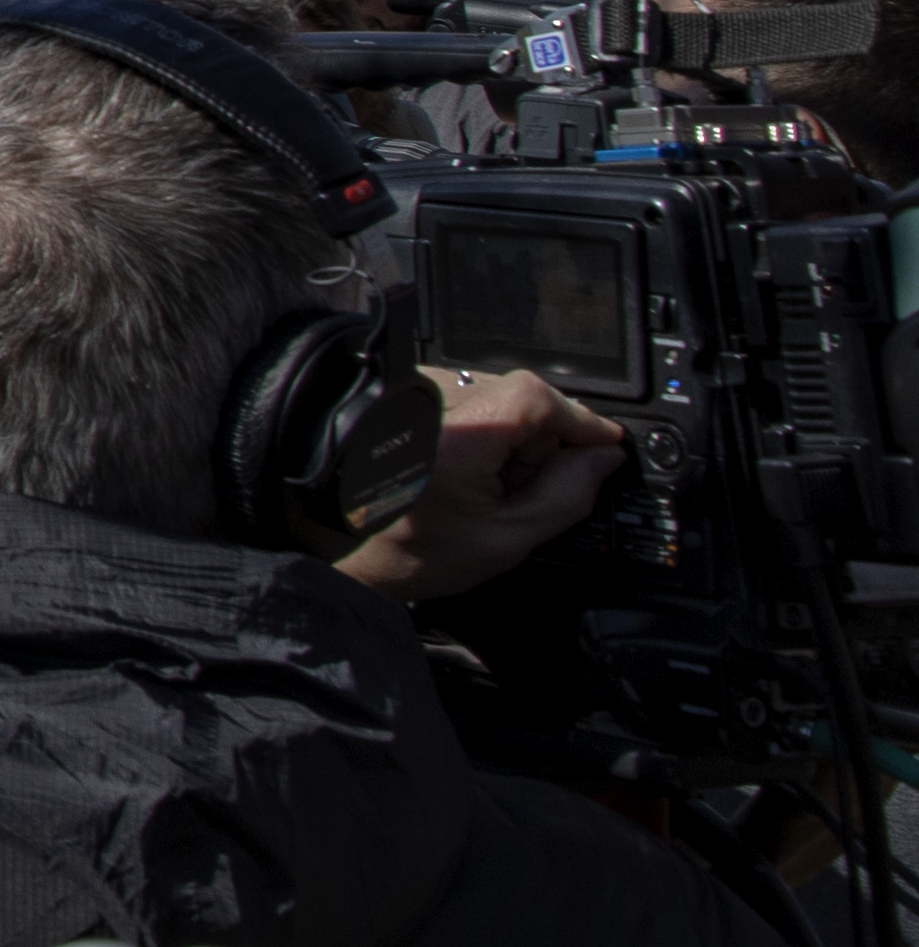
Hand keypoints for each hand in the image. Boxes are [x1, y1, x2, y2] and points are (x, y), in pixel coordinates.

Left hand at [343, 366, 630, 595]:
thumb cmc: (411, 552)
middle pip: (520, 398)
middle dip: (541, 441)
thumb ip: (565, 496)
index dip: (579, 418)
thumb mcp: (505, 539)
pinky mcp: (404, 396)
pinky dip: (481, 431)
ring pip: (496, 398)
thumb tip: (605, 456)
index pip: (535, 396)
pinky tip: (464, 469)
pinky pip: (466, 400)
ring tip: (485, 485)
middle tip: (524, 488)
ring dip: (510, 438)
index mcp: (454, 436)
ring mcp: (411, 394)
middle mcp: (428, 402)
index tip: (605, 443)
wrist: (340, 548)